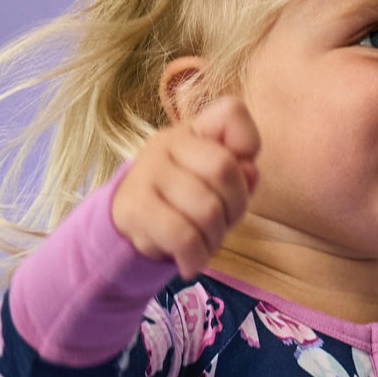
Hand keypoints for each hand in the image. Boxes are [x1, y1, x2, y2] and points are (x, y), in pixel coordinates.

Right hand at [111, 96, 260, 278]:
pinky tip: (190, 263)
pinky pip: (182, 235)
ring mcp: (148, 171)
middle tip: (223, 224)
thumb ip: (239, 174)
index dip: (247, 148)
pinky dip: (195, 257)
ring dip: (214, 239)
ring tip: (204, 244)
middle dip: (235, 209)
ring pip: (206, 209)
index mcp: (194, 129)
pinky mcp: (136, 206)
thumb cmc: (182, 200)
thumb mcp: (214, 184)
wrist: (127, 222)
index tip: (238, 176)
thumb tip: (250, 172)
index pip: (232, 113)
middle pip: (225, 170)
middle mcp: (168, 141)